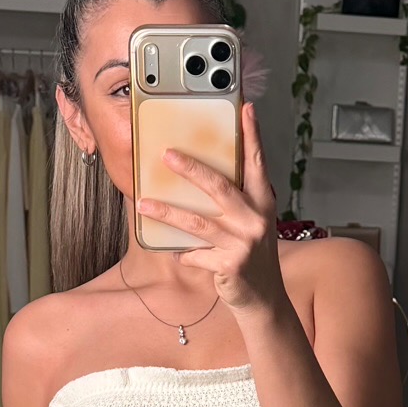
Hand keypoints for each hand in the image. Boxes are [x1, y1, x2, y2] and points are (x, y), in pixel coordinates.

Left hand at [137, 106, 284, 315]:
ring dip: (167, 212)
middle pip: (219, 186)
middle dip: (191, 169)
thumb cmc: (252, 255)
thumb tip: (198, 178)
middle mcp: (255, 219)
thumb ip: (235, 202)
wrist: (264, 298)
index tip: (245, 108)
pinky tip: (173, 251)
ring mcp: (243, 243)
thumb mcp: (251, 224)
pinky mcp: (229, 265)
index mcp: (263, 203)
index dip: (252, 135)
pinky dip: (182, 252)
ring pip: (197, 221)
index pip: (256, 163)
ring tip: (143, 203)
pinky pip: (194, 253)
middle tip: (167, 154)